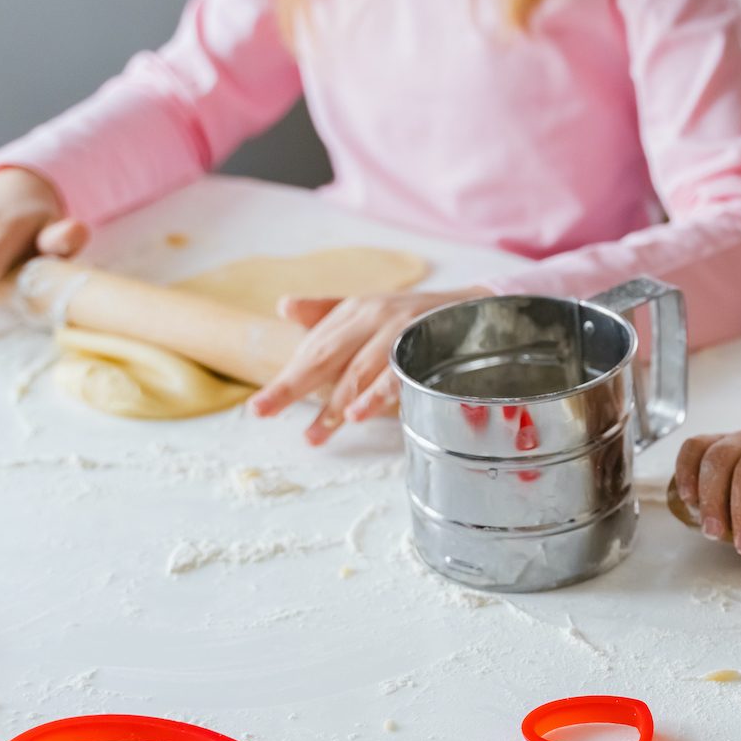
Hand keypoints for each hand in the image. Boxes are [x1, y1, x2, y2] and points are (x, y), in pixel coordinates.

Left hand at [249, 287, 490, 444]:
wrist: (480, 307)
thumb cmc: (418, 317)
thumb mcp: (372, 311)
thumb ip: (328, 312)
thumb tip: (284, 306)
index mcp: (357, 310)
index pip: (314, 346)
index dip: (287, 377)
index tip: (260, 408)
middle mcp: (375, 315)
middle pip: (326, 355)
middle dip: (292, 386)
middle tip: (262, 412)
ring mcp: (401, 329)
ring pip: (359, 370)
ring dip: (336, 403)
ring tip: (316, 433)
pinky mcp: (428, 345)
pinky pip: (398, 374)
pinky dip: (377, 395)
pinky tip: (359, 414)